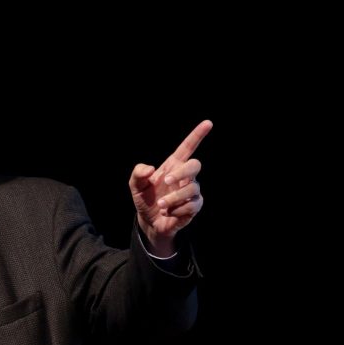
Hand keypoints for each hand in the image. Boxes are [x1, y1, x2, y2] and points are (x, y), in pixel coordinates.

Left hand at [129, 120, 211, 254]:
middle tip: (166, 181)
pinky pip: (192, 205)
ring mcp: (192, 191)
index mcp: (173, 166)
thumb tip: (151, 169)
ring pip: (192, 188)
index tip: (208, 123)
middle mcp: (185, 176)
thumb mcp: (135, 185)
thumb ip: (138, 173)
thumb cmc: (145, 199)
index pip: (188, 147)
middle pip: (195, 165)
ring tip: (161, 204)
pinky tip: (168, 212)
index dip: (197, 135)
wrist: (149, 221)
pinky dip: (177, 210)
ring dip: (174, 198)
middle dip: (182, 172)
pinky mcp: (194, 206)